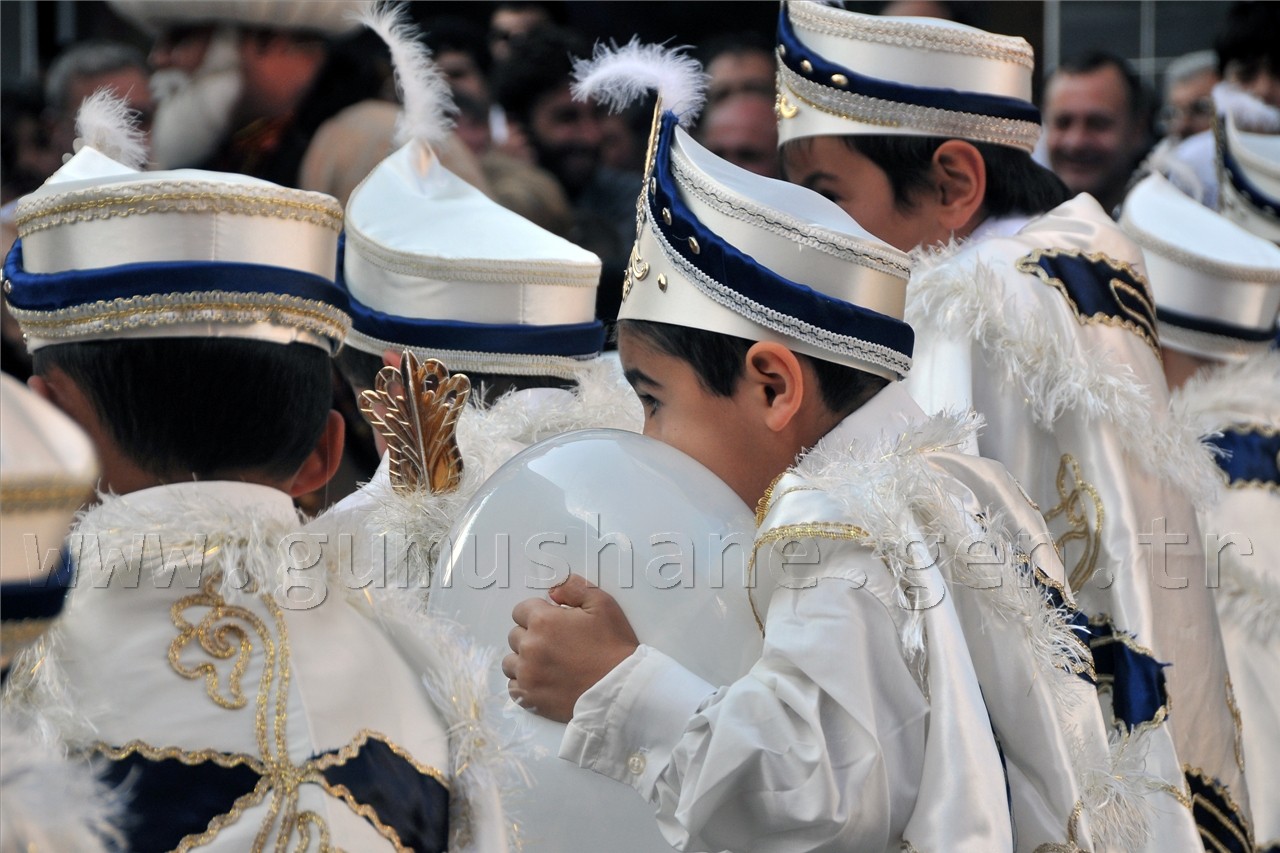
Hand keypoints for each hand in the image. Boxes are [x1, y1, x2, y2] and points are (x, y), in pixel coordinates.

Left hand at [502, 574, 638, 722]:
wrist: (620, 689)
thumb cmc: (613, 648)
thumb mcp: (603, 604)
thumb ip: (574, 588)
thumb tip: (553, 591)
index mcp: (543, 621)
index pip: (520, 610)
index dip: (537, 614)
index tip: (552, 623)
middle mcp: (529, 647)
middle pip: (515, 635)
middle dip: (531, 636)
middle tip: (556, 644)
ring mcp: (527, 674)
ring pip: (511, 661)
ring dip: (525, 660)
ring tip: (548, 664)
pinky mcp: (529, 698)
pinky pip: (513, 686)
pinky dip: (525, 682)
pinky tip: (543, 680)